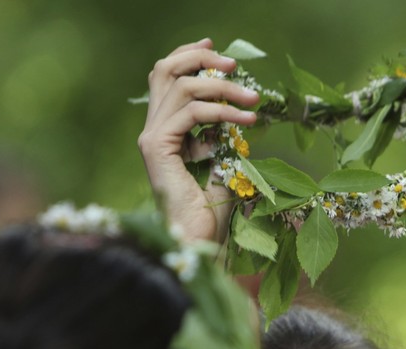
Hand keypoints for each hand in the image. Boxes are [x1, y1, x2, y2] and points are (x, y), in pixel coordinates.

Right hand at [139, 38, 259, 241]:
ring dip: (223, 88)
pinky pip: (192, 114)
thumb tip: (241, 108)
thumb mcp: (224, 161)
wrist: (199, 240)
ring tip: (253, 100)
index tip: (218, 51)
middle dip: (202, 62)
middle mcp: (152, 129)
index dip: (189, 57)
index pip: (166, 77)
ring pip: (183, 88)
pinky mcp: (157, 148)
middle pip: (166, 71)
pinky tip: (246, 121)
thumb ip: (225, 134)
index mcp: (165, 130)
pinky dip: (222, 112)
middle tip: (236, 67)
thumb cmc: (213, 211)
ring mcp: (152, 138)